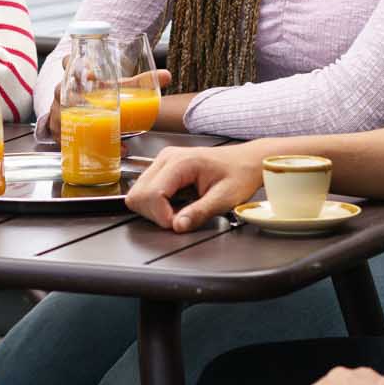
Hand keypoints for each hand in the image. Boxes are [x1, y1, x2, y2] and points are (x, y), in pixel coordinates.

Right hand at [125, 142, 264, 231]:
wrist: (246, 161)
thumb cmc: (239, 174)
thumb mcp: (225, 198)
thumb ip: (200, 212)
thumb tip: (178, 226)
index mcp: (181, 162)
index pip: (151, 194)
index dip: (163, 216)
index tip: (181, 221)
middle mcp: (166, 158)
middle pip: (138, 195)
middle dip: (156, 214)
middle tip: (181, 217)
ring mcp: (162, 162)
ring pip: (137, 194)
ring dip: (154, 210)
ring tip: (180, 209)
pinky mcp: (161, 168)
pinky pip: (145, 191)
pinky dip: (156, 205)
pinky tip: (176, 203)